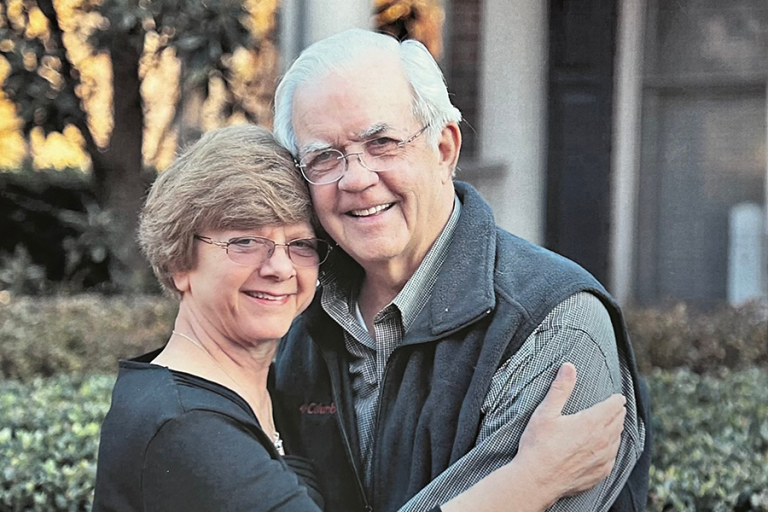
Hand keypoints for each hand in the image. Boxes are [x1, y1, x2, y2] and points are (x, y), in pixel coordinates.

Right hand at [516, 362, 625, 502]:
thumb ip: (560, 388)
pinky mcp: (599, 474)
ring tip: (614, 425)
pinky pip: (612, 458)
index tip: (618, 397)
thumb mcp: (546, 412)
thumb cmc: (538, 445)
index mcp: (591, 422)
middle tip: (617, 408)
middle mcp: (602, 441)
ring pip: (617, 440)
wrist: (536, 480)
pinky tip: (608, 449)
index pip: (612, 406)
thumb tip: (569, 366)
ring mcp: (602, 459)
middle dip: (618, 413)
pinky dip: (612, 449)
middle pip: (618, 422)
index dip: (616, 400)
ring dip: (617, 431)